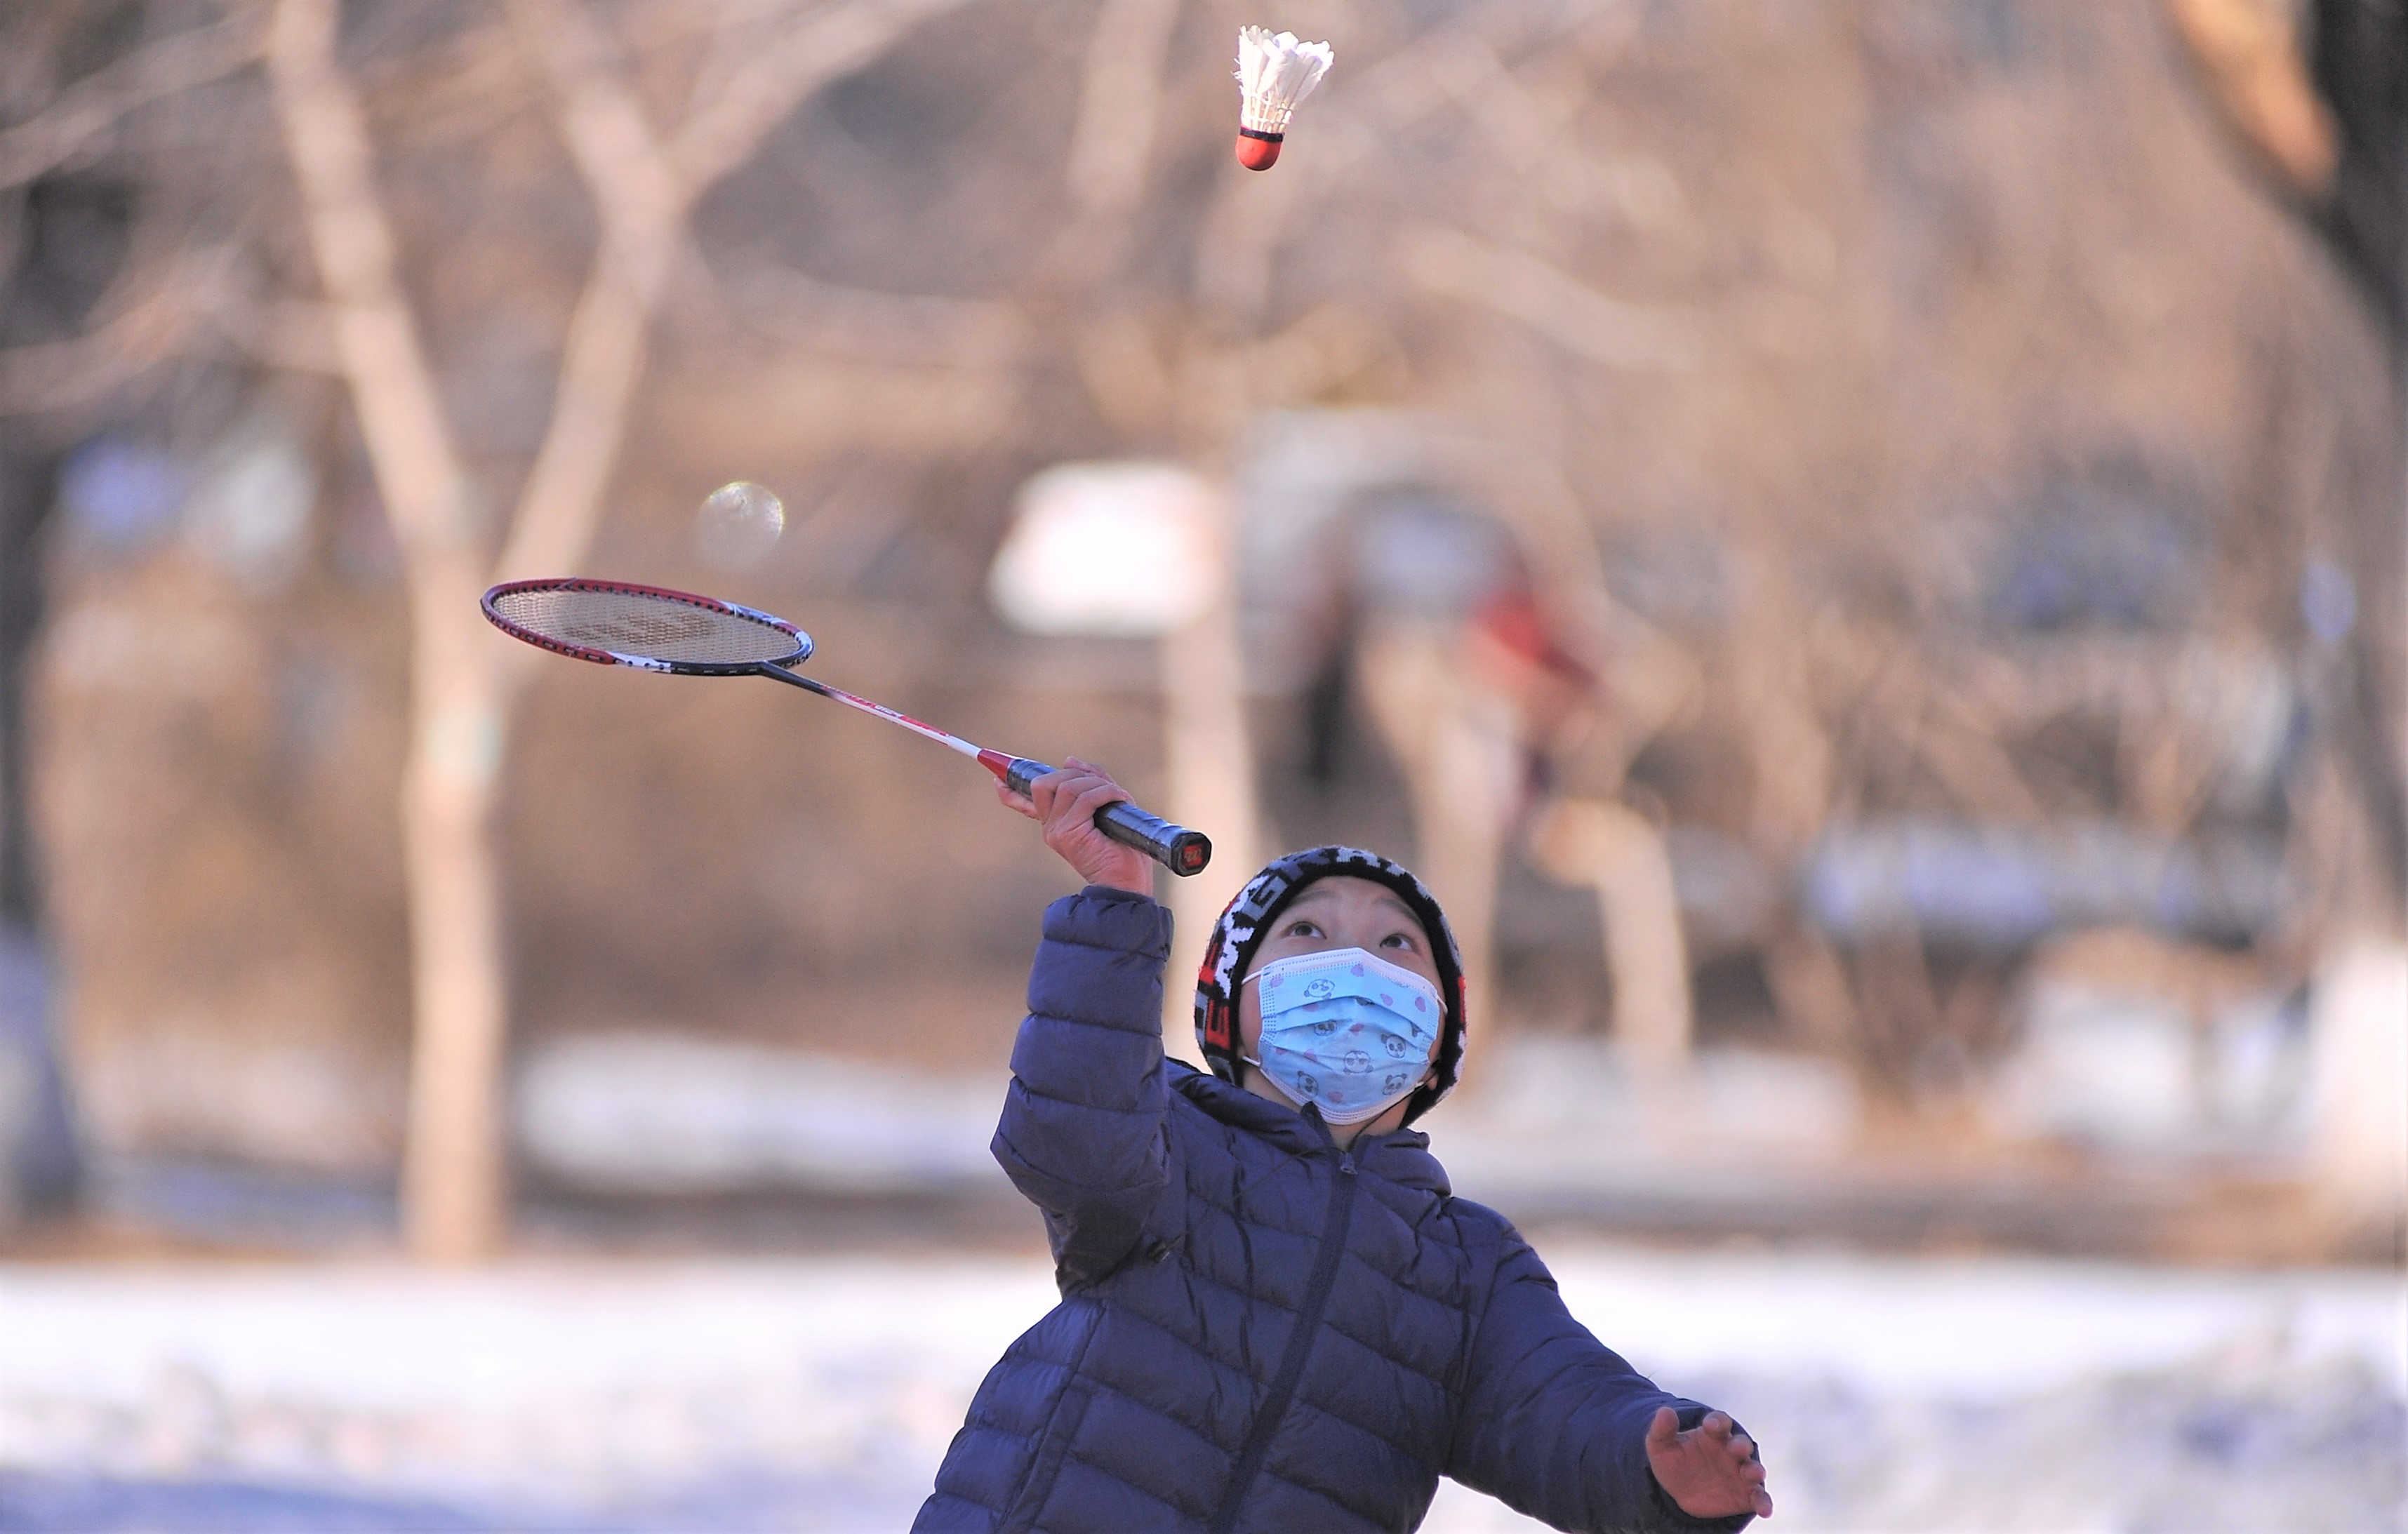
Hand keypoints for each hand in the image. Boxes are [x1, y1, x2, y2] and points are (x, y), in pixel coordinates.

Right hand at [996, 756, 1152, 894]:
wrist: (1126, 882)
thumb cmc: (1122, 849)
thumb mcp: (1107, 806)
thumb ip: (1090, 783)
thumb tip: (1069, 760)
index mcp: (1057, 824)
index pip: (1024, 803)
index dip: (1010, 790)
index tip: (998, 779)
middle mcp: (1051, 827)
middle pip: (1044, 783)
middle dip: (1073, 773)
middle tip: (1100, 784)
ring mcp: (1056, 831)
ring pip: (1067, 786)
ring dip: (1096, 783)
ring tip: (1116, 796)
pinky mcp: (1068, 834)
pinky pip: (1085, 798)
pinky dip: (1106, 792)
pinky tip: (1119, 799)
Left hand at [1645, 1407, 1770, 1520]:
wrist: (1681, 1493)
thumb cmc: (1674, 1463)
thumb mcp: (1661, 1447)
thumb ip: (1662, 1429)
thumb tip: (1665, 1411)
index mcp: (1712, 1434)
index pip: (1719, 1421)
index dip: (1717, 1421)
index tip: (1711, 1425)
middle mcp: (1730, 1450)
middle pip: (1741, 1443)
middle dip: (1740, 1444)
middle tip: (1737, 1448)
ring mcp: (1740, 1472)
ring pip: (1753, 1468)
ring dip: (1755, 1470)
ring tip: (1754, 1474)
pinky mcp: (1746, 1495)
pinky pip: (1758, 1497)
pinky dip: (1763, 1502)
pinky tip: (1765, 1510)